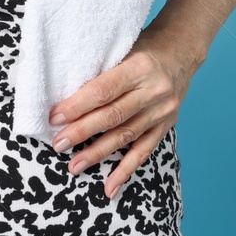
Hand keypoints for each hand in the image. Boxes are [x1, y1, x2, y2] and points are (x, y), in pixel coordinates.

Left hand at [46, 34, 201, 199]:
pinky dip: (125, 171)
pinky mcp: (165, 126)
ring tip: (74, 166)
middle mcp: (153, 91)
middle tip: (58, 144)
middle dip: (82, 132)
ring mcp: (162, 111)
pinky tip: (109, 187)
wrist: (180, 53)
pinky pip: (143, 152)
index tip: (55, 117)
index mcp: (139, 67)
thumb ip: (101, 70)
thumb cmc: (143, 48)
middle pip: (113, 116)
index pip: (104, 90)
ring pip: (125, 136)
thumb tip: (63, 96)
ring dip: (98, 154)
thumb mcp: (123, 49)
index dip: (78, 105)